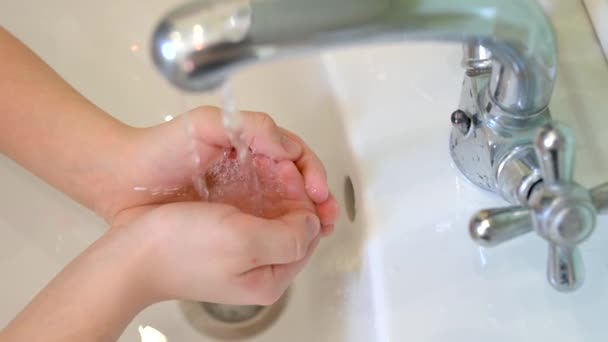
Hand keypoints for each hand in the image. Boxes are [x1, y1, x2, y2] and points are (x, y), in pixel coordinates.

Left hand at [105, 106, 337, 233]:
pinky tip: (289, 243)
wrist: (122, 181)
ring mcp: (244, 199)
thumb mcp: (206, 123)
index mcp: (254, 147)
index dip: (312, 174)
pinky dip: (282, 235)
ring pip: (287, 209)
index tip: (316, 192)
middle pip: (299, 186)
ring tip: (317, 232)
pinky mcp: (231, 222)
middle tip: (325, 217)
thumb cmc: (160, 148)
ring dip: (306, 220)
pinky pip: (265, 229)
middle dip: (318, 201)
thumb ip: (252, 127)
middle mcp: (254, 172)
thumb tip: (288, 151)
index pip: (296, 158)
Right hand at [123, 157, 321, 303]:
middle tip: (281, 167)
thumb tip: (313, 223)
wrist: (130, 252)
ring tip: (268, 166)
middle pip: (294, 225)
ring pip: (275, 215)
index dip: (309, 204)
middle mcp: (260, 269)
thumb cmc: (180, 248)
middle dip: (294, 193)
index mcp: (271, 278)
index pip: (310, 236)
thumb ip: (290, 236)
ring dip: (277, 189)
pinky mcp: (224, 240)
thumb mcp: (246, 243)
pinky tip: (250, 175)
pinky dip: (257, 192)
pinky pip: (253, 213)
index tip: (296, 178)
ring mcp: (241, 254)